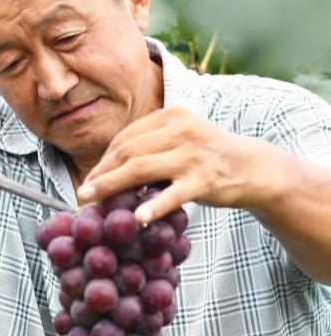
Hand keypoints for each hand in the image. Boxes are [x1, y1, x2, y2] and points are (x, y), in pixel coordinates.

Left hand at [75, 106, 278, 222]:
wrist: (253, 168)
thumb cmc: (206, 156)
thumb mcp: (179, 141)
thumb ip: (150, 149)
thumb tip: (105, 173)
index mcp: (171, 116)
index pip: (126, 138)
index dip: (103, 160)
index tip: (89, 179)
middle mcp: (181, 130)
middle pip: (127, 151)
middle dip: (101, 174)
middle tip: (82, 194)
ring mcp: (193, 154)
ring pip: (141, 169)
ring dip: (112, 187)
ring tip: (92, 202)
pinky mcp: (205, 179)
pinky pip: (173, 194)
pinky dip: (154, 206)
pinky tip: (138, 219)